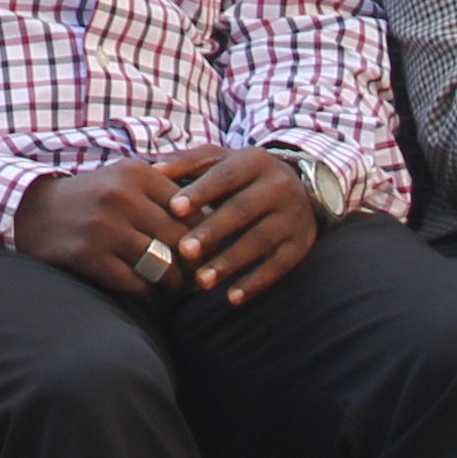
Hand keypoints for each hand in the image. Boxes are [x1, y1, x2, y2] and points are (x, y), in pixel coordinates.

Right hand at [14, 163, 198, 303]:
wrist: (32, 210)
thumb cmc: (92, 197)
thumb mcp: (125, 179)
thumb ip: (166, 190)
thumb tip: (217, 218)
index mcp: (135, 173)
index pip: (190, 208)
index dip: (207, 233)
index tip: (214, 250)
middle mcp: (120, 196)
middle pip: (179, 238)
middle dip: (196, 263)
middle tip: (203, 277)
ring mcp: (102, 227)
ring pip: (160, 264)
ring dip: (173, 282)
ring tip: (178, 288)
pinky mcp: (87, 255)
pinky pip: (133, 283)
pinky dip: (144, 291)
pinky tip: (146, 291)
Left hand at [157, 144, 323, 306]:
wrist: (303, 187)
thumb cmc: (245, 176)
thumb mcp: (222, 160)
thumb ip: (188, 163)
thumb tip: (153, 170)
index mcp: (255, 161)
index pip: (226, 175)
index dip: (200, 192)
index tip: (174, 208)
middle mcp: (278, 186)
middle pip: (243, 210)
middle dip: (212, 231)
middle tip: (184, 251)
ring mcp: (292, 216)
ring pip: (261, 240)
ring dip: (230, 262)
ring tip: (202, 280)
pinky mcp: (300, 243)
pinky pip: (279, 265)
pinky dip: (255, 283)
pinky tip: (232, 297)